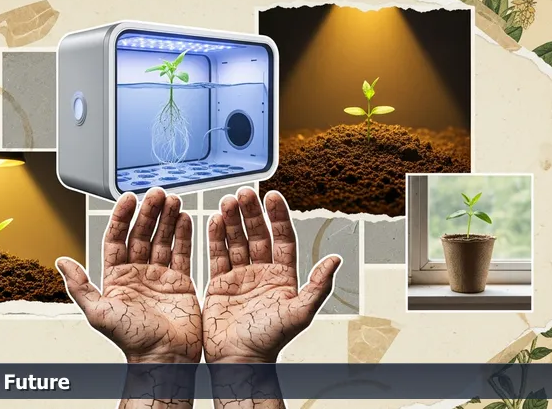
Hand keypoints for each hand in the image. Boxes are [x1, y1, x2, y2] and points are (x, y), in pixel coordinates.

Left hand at [57, 188, 201, 363]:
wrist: (162, 357)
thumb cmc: (131, 340)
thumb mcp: (98, 312)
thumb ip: (80, 286)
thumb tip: (61, 261)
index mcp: (116, 277)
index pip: (117, 238)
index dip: (122, 217)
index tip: (129, 198)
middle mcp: (137, 273)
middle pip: (141, 234)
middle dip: (149, 212)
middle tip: (157, 193)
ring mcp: (159, 276)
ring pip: (162, 239)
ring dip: (167, 219)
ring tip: (173, 200)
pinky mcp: (180, 282)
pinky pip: (182, 253)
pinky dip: (185, 235)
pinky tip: (186, 218)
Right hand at [203, 188, 341, 363]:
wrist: (240, 360)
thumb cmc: (271, 341)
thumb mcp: (300, 312)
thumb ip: (318, 285)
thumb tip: (336, 259)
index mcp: (283, 275)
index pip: (282, 238)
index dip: (278, 216)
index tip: (272, 195)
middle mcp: (263, 272)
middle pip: (258, 233)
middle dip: (251, 212)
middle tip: (244, 192)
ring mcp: (241, 276)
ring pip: (237, 240)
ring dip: (233, 220)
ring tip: (227, 201)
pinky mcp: (220, 282)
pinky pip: (218, 254)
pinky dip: (215, 237)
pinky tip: (214, 219)